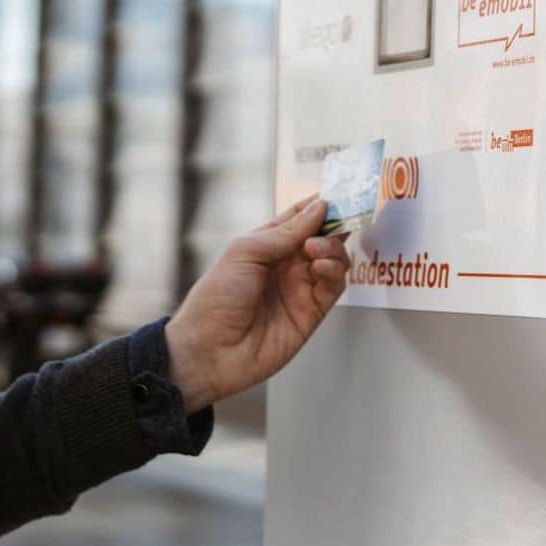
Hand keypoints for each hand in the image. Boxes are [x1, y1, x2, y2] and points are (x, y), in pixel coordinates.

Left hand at [162, 195, 349, 412]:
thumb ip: (285, 231)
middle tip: (336, 220)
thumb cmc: (216, 298)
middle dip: (331, 226)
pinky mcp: (311, 313)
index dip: (318, 205)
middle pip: (322, 237)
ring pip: (333, 260)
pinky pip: (334, 287)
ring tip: (315, 250)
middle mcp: (285, 265)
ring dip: (332, 248)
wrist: (209, 350)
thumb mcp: (246, 251)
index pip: (299, 218)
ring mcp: (299, 289)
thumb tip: (319, 207)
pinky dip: (334, 272)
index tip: (336, 195)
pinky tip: (320, 267)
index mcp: (266, 245)